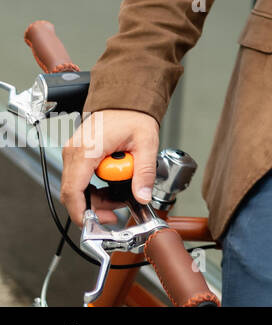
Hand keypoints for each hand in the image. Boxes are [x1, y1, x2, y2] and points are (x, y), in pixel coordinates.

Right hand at [61, 109, 159, 223]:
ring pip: (74, 188)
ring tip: (117, 199)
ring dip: (94, 199)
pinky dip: (91, 188)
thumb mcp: (146, 144)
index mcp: (86, 150)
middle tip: (114, 214)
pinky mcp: (76, 155)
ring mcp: (72, 153)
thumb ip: (144, 172)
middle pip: (72, 193)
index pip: (73, 191)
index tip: (94, 224)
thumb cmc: (133, 116)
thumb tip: (142, 196)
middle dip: (92, 208)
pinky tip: (109, 188)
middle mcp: (73, 152)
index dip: (81, 212)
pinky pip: (77, 179)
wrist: (126, 100)